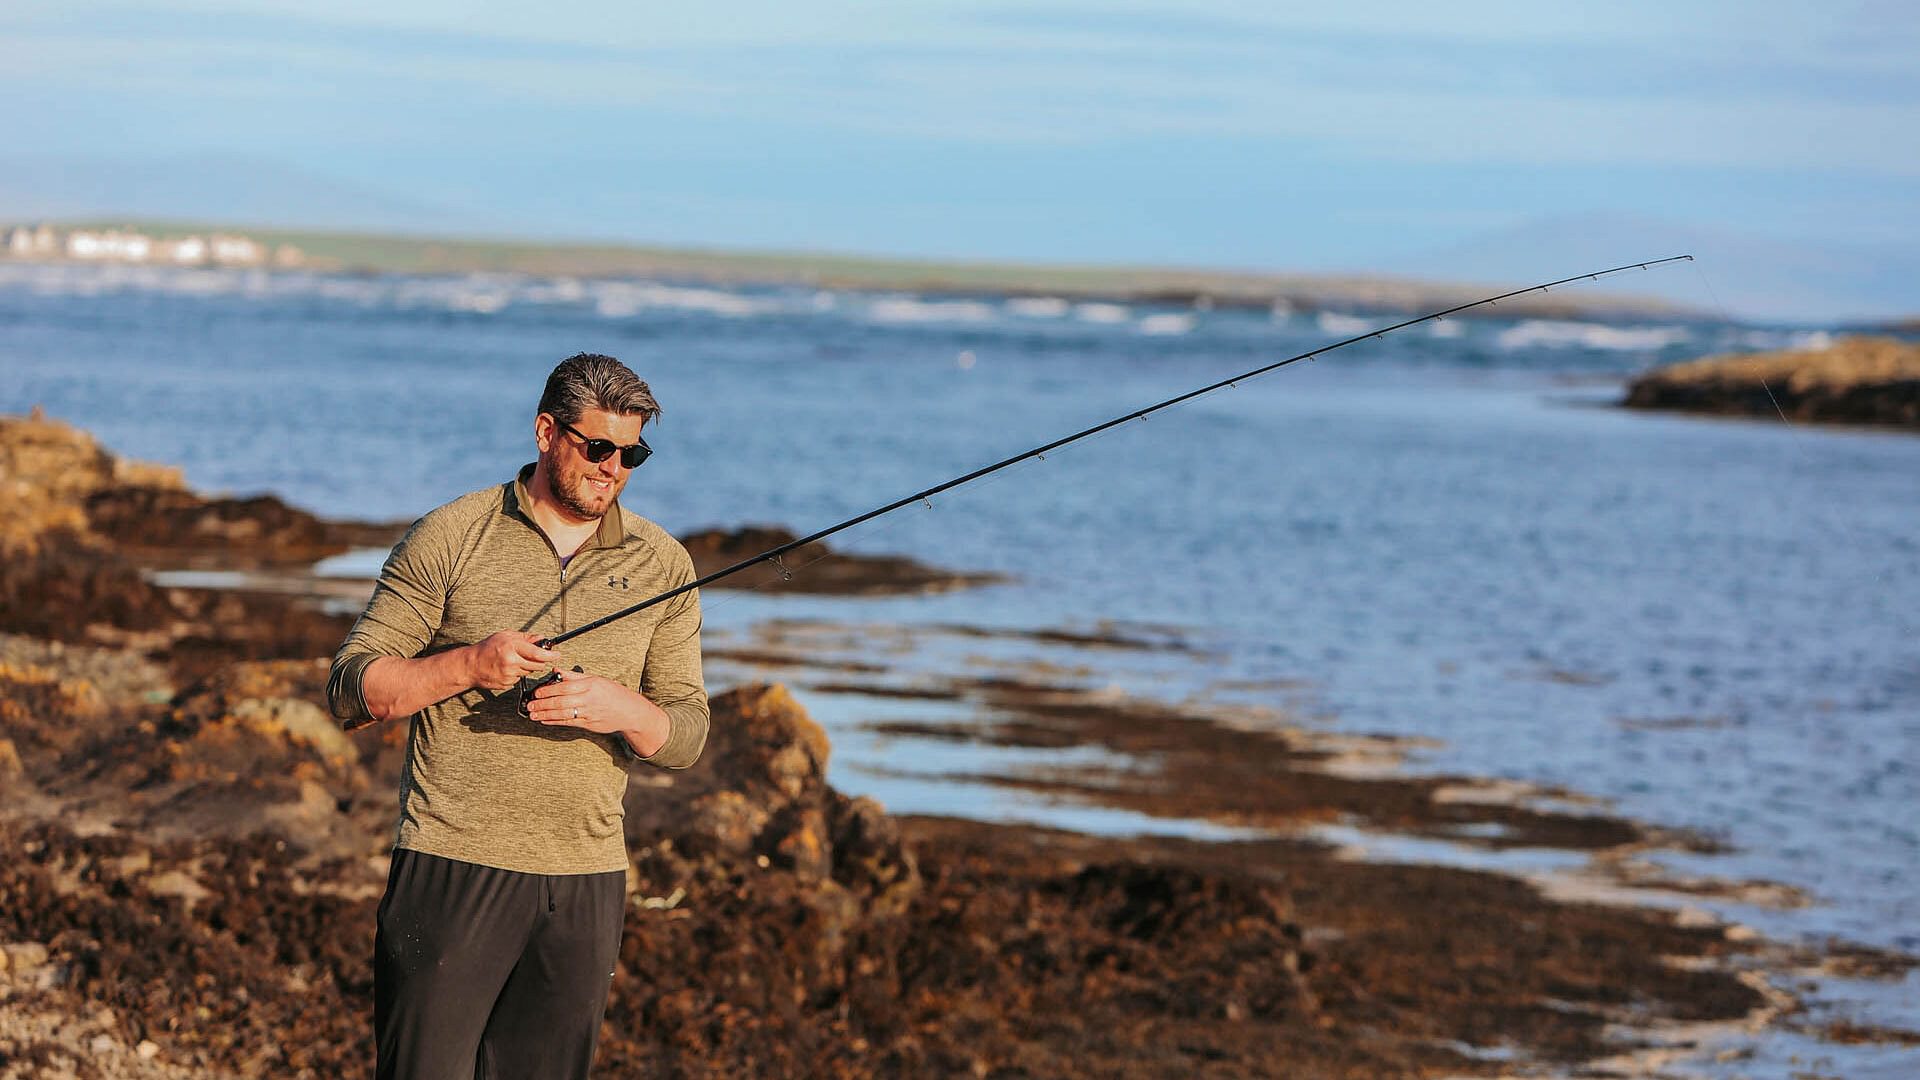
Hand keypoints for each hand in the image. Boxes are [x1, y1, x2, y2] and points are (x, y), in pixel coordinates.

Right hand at [465, 631, 561, 691]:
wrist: (470, 665)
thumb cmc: (487, 648)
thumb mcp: (506, 636)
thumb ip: (526, 637)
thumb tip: (541, 638)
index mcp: (512, 647)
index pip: (538, 653)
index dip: (551, 655)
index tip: (558, 654)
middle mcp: (511, 662)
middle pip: (537, 665)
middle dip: (540, 661)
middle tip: (534, 656)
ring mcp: (509, 674)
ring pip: (529, 672)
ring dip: (526, 667)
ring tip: (513, 660)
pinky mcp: (506, 684)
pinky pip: (519, 679)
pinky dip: (517, 674)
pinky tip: (507, 669)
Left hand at [526, 669, 659, 739]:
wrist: (630, 712)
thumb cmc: (614, 694)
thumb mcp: (596, 679)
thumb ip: (575, 676)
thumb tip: (557, 670)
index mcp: (590, 685)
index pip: (564, 687)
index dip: (548, 690)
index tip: (537, 692)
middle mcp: (589, 699)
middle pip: (561, 702)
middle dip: (543, 704)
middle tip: (530, 706)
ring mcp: (588, 713)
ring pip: (563, 714)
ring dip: (546, 714)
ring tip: (533, 715)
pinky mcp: (589, 724)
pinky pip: (568, 723)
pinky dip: (555, 721)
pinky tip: (545, 720)